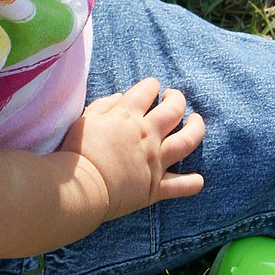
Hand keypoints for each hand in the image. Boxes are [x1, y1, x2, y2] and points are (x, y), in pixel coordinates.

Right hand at [61, 78, 204, 221]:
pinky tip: (198, 178)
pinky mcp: (156, 187)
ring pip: (188, 141)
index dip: (151, 86)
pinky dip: (192, 182)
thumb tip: (121, 97)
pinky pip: (182, 185)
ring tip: (196, 121)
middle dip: (177, 99)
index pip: (147, 90)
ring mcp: (155, 161)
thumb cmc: (77, 152)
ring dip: (196, 128)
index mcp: (128, 116)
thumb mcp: (86, 120)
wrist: (81, 188)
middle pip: (174, 109)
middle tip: (173, 98)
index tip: (151, 88)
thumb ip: (104, 105)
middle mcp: (147, 135)